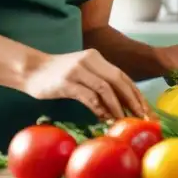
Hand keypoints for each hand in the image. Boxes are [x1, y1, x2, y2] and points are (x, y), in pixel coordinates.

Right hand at [22, 48, 150, 120]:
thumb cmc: (58, 75)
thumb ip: (100, 83)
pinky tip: (104, 118)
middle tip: (142, 117)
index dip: (136, 93)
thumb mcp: (83, 73)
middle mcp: (90, 60)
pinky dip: (99, 108)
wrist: (30, 69)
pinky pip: (88, 96)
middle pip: (119, 80)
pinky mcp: (65, 82)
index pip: (123, 76)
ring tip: (124, 120)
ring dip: (117, 106)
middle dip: (133, 100)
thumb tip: (120, 107)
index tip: (147, 109)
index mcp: (97, 58)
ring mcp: (77, 70)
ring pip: (105, 88)